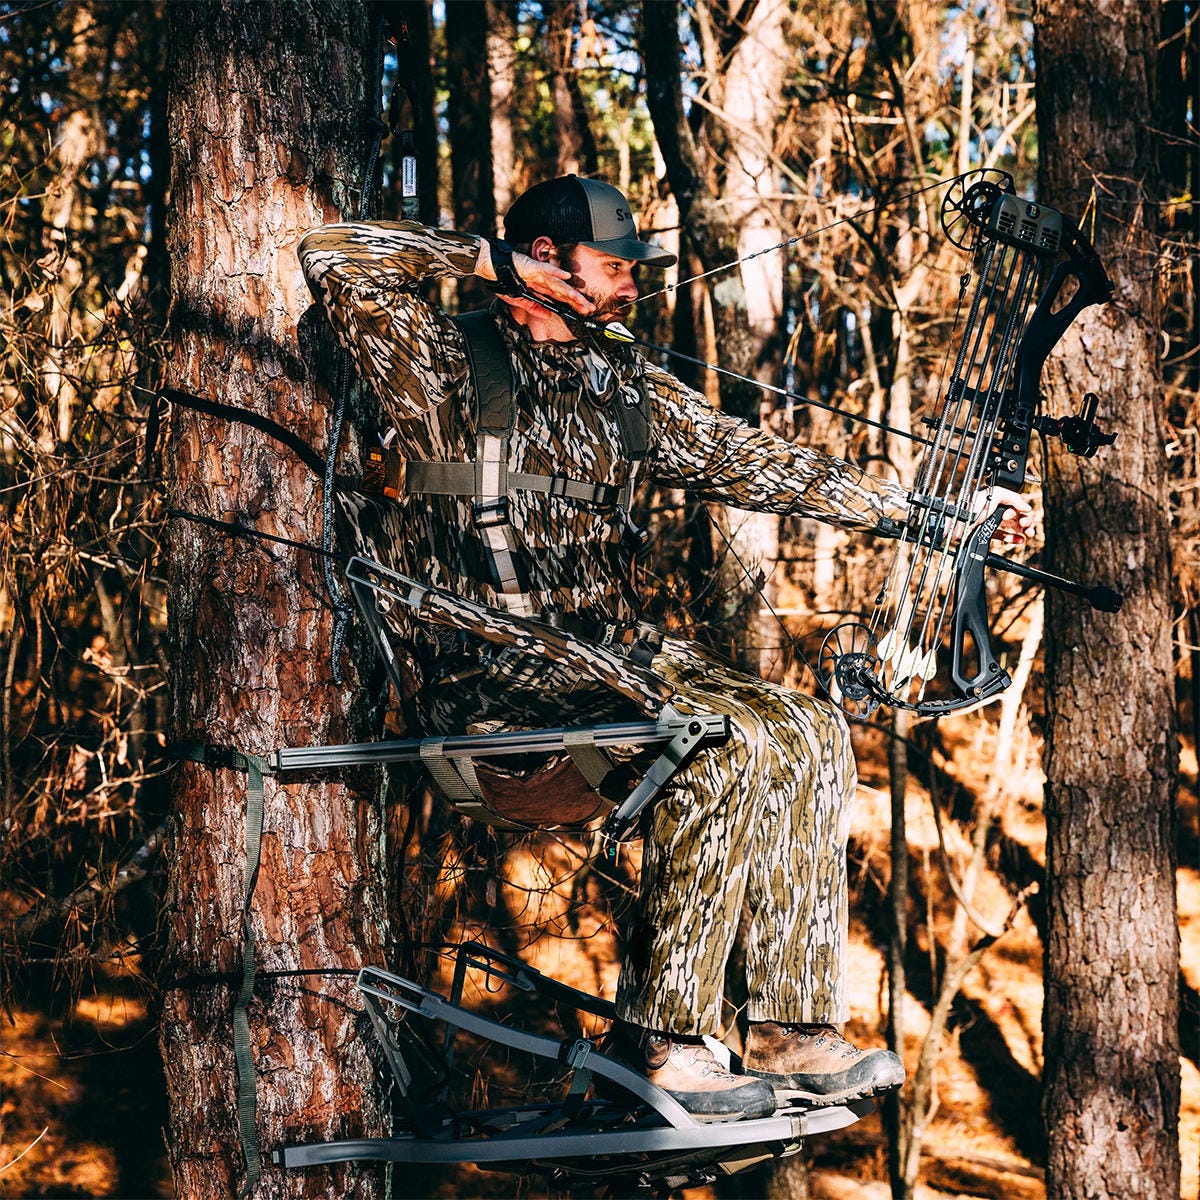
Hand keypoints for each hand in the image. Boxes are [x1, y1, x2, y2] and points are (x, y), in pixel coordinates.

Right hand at [475, 241, 593, 316]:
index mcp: (541, 288)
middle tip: (589, 308)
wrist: (491, 267)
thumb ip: (534, 308)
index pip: (560, 298)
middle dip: (576, 301)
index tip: (583, 312)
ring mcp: (539, 273)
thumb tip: (548, 315)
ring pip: (558, 284)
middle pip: (563, 292)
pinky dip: (556, 273)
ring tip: (581, 300)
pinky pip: (546, 270)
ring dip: (570, 292)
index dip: (572, 305)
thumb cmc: (504, 279)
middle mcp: (543, 280)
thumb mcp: (519, 299)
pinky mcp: (532, 266)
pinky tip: (567, 276)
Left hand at [974, 486, 1034, 545]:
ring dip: (1024, 530)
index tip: (1010, 515)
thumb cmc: (972, 507)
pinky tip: (1019, 540)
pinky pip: (1004, 535)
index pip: (1016, 504)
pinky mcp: (988, 532)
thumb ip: (1013, 497)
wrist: (958, 523)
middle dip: (1026, 520)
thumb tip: (1026, 507)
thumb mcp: (994, 494)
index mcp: (998, 499)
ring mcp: (992, 521)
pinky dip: (1013, 538)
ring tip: (1028, 534)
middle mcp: (996, 509)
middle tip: (1024, 525)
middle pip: (1018, 515)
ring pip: (1013, 526)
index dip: (1018, 510)